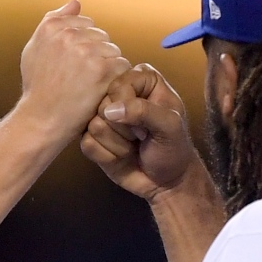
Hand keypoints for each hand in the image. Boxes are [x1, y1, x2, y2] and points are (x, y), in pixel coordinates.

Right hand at [18, 1, 130, 143]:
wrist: (41, 119)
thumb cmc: (38, 88)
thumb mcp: (35, 49)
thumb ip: (54, 22)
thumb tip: (76, 3)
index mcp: (52, 26)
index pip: (86, 24)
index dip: (83, 46)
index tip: (73, 65)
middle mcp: (69, 34)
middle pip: (102, 36)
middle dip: (97, 55)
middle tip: (81, 77)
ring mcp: (87, 51)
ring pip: (113, 51)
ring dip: (108, 67)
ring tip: (89, 85)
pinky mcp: (102, 69)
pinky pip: (122, 65)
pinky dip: (116, 79)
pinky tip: (100, 90)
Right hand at [81, 63, 210, 203]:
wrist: (166, 181)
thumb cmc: (174, 149)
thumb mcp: (170, 127)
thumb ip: (144, 111)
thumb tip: (110, 111)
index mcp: (142, 79)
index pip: (119, 85)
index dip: (131, 107)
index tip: (148, 123)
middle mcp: (120, 93)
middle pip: (103, 105)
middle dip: (125, 128)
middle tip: (142, 136)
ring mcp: (103, 116)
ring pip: (93, 126)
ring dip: (118, 144)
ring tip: (134, 145)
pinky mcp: (92, 137)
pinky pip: (87, 144)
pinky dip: (108, 156)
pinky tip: (122, 156)